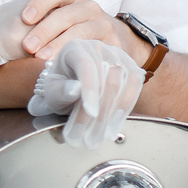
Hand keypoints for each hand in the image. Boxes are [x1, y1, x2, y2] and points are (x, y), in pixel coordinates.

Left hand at [16, 0, 141, 65]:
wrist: (118, 41)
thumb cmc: (76, 31)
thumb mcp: (61, 21)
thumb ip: (40, 25)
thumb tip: (5, 38)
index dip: (40, 2)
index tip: (25, 18)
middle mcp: (88, 8)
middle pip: (65, 14)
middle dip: (45, 30)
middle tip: (27, 47)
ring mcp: (103, 24)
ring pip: (81, 31)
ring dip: (60, 44)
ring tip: (42, 58)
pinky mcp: (114, 43)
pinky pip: (97, 48)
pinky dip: (81, 56)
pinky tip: (68, 66)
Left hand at [28, 39, 143, 145]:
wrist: (73, 85)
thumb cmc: (61, 87)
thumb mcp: (52, 92)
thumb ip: (59, 91)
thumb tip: (75, 90)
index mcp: (75, 48)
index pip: (86, 66)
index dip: (90, 90)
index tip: (91, 113)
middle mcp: (98, 47)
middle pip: (105, 79)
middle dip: (99, 113)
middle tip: (88, 139)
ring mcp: (117, 55)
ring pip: (122, 84)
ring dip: (112, 115)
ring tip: (99, 137)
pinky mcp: (131, 67)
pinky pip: (135, 86)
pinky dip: (126, 108)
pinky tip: (113, 126)